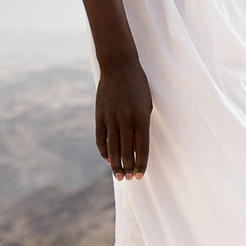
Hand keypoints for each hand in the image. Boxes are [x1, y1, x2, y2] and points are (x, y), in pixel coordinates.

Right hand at [95, 58, 151, 179]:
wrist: (119, 66)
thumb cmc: (138, 86)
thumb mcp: (146, 104)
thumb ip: (142, 125)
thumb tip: (137, 148)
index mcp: (141, 117)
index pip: (142, 148)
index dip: (141, 164)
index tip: (140, 175)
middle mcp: (126, 119)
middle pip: (127, 151)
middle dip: (128, 168)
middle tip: (128, 178)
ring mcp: (111, 118)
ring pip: (113, 148)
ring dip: (116, 164)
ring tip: (118, 175)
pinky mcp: (99, 116)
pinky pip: (101, 139)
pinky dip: (104, 151)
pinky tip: (108, 159)